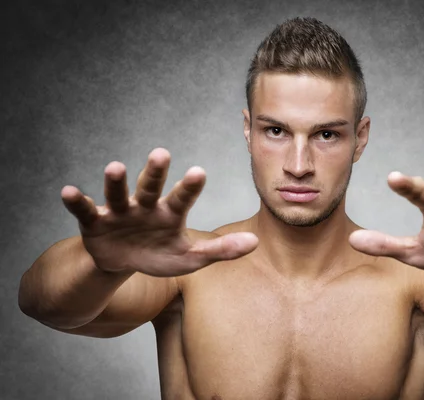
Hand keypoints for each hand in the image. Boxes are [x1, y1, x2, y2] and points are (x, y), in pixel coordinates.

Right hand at [61, 148, 257, 276]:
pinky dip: (76, 202)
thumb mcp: (190, 258)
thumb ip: (221, 250)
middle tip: (162, 154)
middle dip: (155, 172)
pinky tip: (67, 192)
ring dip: (116, 181)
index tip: (198, 171)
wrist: (124, 263)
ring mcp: (119, 212)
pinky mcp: (95, 221)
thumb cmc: (160, 255)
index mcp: (170, 213)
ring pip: (118, 193)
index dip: (189, 187)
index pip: (182, 198)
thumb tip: (255, 242)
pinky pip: (85, 210)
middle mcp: (146, 206)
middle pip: (151, 187)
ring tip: (115, 167)